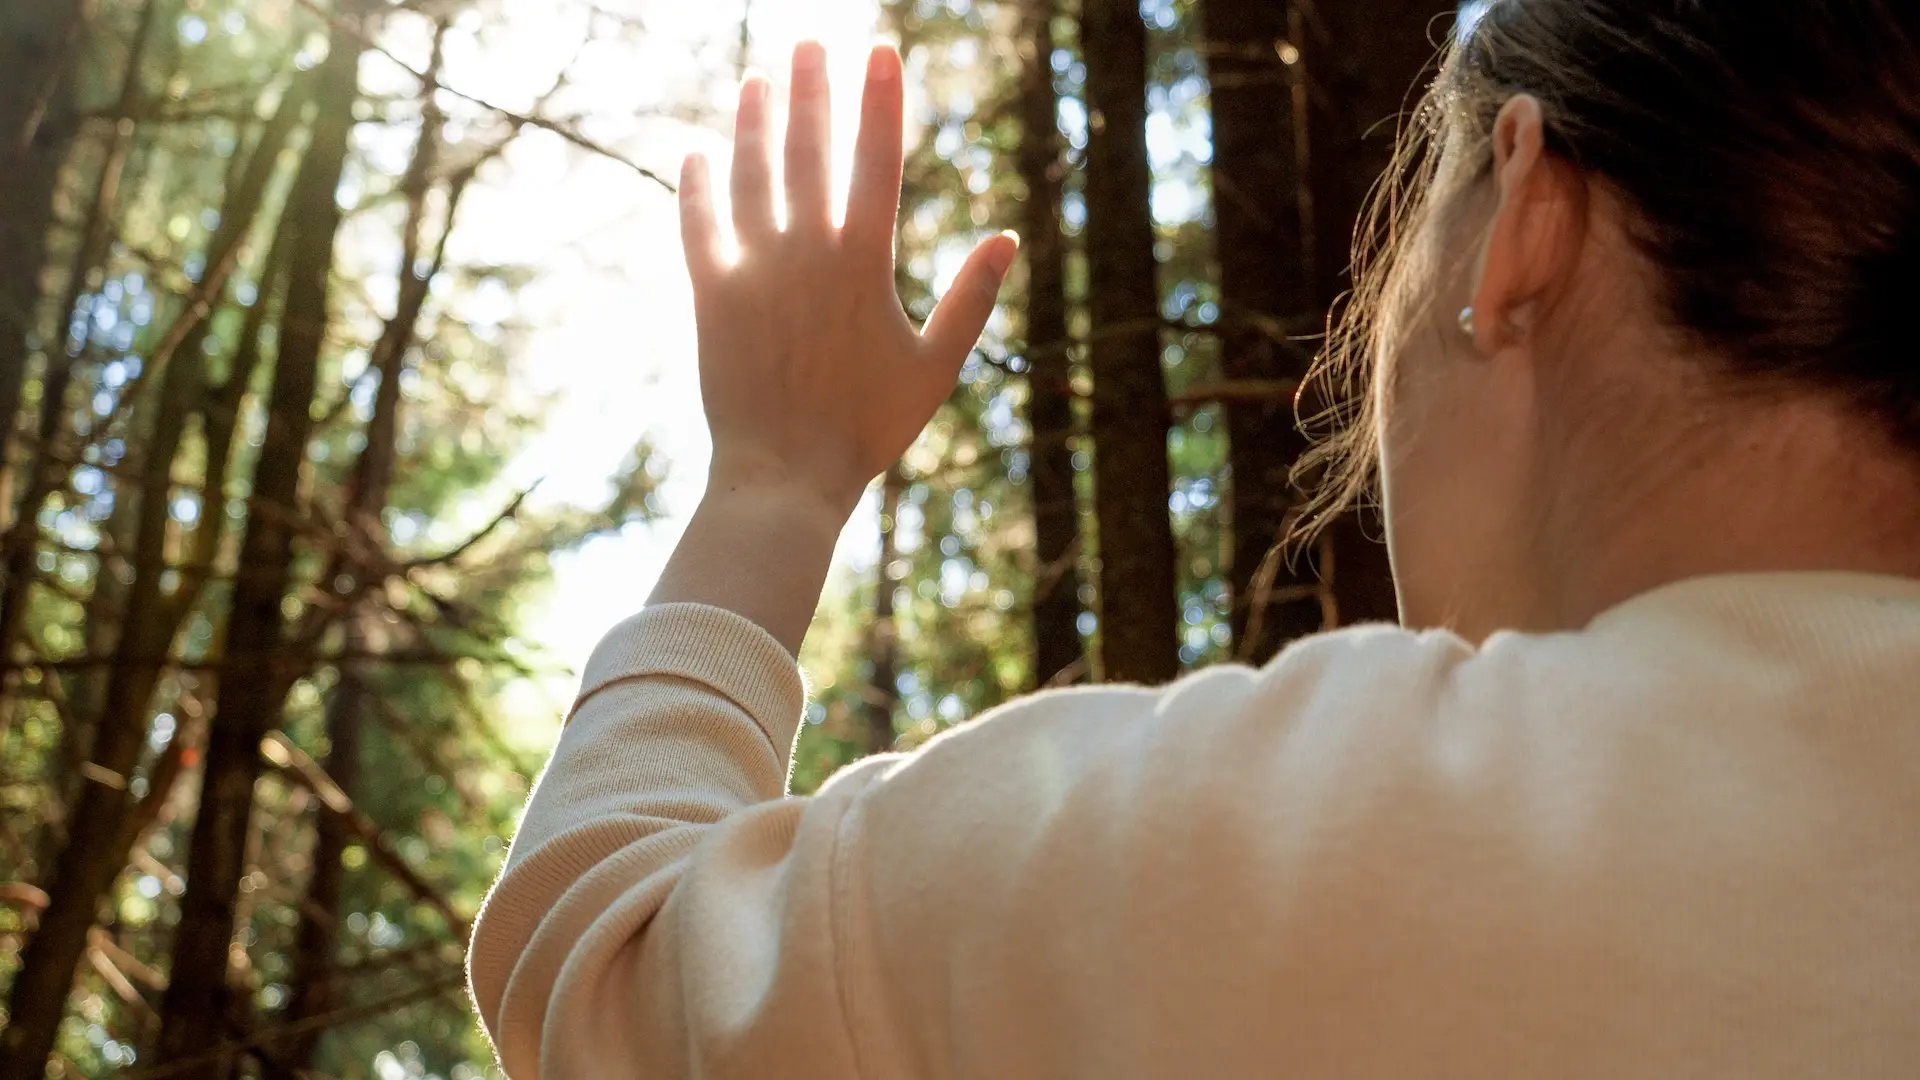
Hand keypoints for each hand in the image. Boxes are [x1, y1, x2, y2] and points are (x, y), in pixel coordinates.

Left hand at [678, 41, 1019, 514]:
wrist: (786, 474)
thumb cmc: (869, 427)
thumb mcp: (936, 367)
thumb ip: (971, 299)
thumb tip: (1008, 238)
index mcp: (864, 263)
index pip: (877, 160)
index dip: (880, 100)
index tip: (881, 50)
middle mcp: (806, 252)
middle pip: (807, 149)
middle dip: (810, 89)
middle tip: (808, 43)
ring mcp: (754, 269)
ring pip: (750, 175)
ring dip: (753, 122)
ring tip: (757, 81)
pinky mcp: (711, 296)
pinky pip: (699, 225)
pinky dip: (696, 186)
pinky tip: (697, 153)